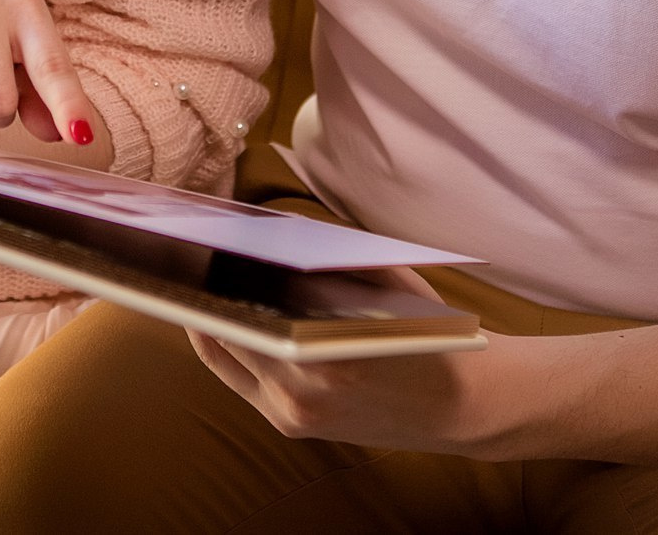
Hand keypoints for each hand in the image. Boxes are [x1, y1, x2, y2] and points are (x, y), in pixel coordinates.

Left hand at [186, 277, 537, 459]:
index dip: (216, 278)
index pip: (242, 310)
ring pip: (228, 359)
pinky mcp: (291, 428)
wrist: (462, 407)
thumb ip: (331, 258)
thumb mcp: (386, 283)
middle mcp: (301, 393)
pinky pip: (242, 382)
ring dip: (214, 322)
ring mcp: (293, 416)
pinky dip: (233, 348)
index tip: (203, 247)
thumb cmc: (427, 334)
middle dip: (210, 296)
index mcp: (324, 355)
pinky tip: (225, 317)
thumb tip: (278, 229)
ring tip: (201, 281)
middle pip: (225, 334)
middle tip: (195, 258)